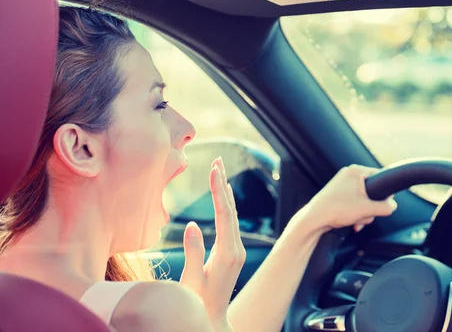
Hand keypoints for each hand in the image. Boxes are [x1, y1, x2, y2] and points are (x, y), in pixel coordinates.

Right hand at [180, 157, 245, 331]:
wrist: (212, 321)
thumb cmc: (198, 305)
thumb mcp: (191, 280)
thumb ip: (193, 251)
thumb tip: (193, 225)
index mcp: (227, 253)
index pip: (223, 214)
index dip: (218, 190)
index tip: (213, 169)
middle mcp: (236, 249)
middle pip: (230, 209)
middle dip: (223, 183)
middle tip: (217, 160)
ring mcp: (236, 251)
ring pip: (231, 215)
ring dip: (225, 192)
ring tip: (219, 171)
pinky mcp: (232, 254)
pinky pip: (230, 223)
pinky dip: (226, 206)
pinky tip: (224, 197)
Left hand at [296, 165, 397, 233]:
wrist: (314, 219)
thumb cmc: (338, 210)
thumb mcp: (368, 210)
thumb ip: (386, 207)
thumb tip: (393, 206)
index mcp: (355, 171)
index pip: (380, 177)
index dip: (385, 193)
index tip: (384, 204)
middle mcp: (348, 174)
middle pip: (372, 191)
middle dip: (370, 208)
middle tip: (364, 216)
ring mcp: (341, 184)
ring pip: (363, 199)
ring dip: (362, 213)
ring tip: (355, 220)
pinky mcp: (337, 194)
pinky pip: (353, 202)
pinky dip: (355, 213)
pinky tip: (352, 223)